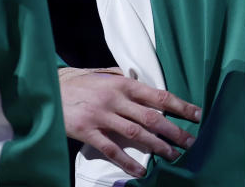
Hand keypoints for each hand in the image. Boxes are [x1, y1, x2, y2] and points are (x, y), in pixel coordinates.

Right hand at [58, 66, 201, 177]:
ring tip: (173, 156)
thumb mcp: (102, 74)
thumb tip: (143, 83)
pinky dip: (128, 161)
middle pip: (151, 117)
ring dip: (157, 146)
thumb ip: (122, 80)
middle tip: (191, 142)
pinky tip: (140, 170)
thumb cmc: (77, 82)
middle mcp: (115, 99)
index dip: (179, 106)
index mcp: (122, 83)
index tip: (197, 114)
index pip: (157, 96)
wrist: (47, 89)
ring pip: (136, 133)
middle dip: (174, 131)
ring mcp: (101, 116)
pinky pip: (112, 149)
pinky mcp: (88, 131)